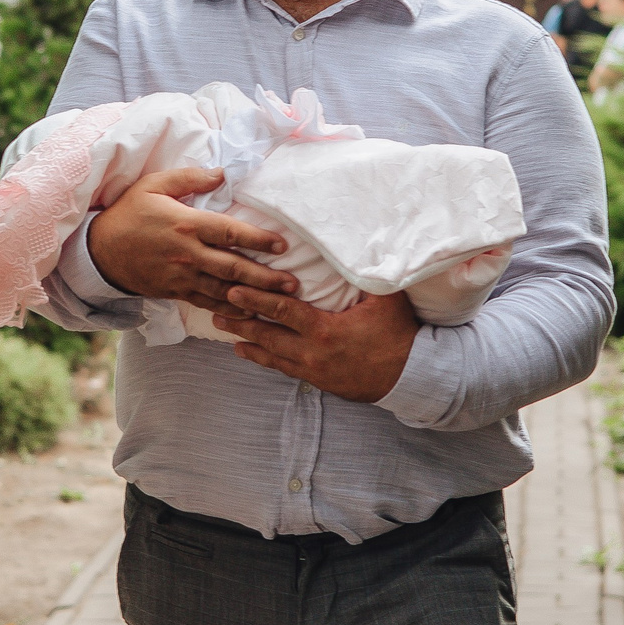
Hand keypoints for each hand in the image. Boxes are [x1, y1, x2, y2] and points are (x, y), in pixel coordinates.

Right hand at [86, 167, 298, 315]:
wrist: (100, 250)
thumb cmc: (129, 213)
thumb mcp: (154, 184)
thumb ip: (190, 178)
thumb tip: (222, 173)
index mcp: (186, 224)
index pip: (229, 232)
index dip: (258, 239)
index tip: (282, 245)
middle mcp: (188, 254)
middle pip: (233, 267)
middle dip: (266, 277)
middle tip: (293, 284)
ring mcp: (182, 277)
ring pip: (224, 291)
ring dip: (254, 298)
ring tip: (280, 302)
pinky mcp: (175, 292)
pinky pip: (207, 304)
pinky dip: (230, 312)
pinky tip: (249, 315)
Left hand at [213, 287, 419, 403]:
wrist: (410, 377)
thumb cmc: (398, 334)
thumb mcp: (386, 298)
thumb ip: (366, 272)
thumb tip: (358, 242)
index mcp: (324, 330)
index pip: (282, 311)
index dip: (255, 300)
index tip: (232, 292)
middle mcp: (311, 353)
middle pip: (267, 336)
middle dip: (240, 323)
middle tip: (214, 312)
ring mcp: (312, 370)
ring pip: (271, 356)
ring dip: (247, 343)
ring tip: (224, 333)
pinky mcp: (317, 381)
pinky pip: (283, 369)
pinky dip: (264, 359)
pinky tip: (249, 353)